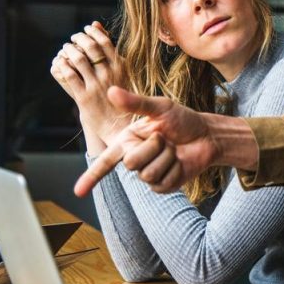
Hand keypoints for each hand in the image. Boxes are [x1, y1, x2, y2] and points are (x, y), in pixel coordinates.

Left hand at [50, 21, 130, 146]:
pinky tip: (60, 63)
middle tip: (73, 38)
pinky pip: (69, 76)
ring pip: (78, 60)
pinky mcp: (84, 98)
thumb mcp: (122, 72)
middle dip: (79, 38)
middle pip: (90, 47)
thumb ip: (109, 50)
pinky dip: (62, 65)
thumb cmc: (122, 97)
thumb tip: (96, 24)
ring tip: (66, 49)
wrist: (120, 126)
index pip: (104, 41)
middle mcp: (109, 75)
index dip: (93, 32)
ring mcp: (96, 86)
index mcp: (121, 68)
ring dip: (69, 50)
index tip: (86, 30)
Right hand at [73, 86, 220, 196]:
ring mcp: (149, 174)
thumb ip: (136, 102)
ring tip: (173, 149)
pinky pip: (163, 183)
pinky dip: (175, 169)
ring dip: (166, 158)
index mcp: (128, 141)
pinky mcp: (163, 186)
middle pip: (131, 163)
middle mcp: (135, 158)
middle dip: (153, 147)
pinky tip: (180, 162)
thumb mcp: (160, 107)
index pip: (105, 161)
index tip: (77, 192)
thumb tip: (110, 91)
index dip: (91, 177)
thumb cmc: (182, 119)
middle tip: (165, 138)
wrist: (206, 135)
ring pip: (148, 173)